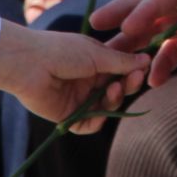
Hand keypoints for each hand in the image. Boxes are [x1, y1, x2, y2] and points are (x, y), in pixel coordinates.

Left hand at [0, 25, 148, 131]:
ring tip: (112, 90)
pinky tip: (100, 112)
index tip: (146, 67)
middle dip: (128, 85)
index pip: (121, 70)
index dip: (133, 70)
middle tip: (135, 79)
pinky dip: (97, 121)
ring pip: (106, 107)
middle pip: (116, 89)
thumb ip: (122, 62)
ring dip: (114, 100)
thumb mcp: (96, 54)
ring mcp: (79, 98)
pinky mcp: (68, 115)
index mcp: (95, 62)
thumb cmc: (62, 51)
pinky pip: (89, 124)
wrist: (29, 64)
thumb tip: (146, 60)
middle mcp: (88, 81)